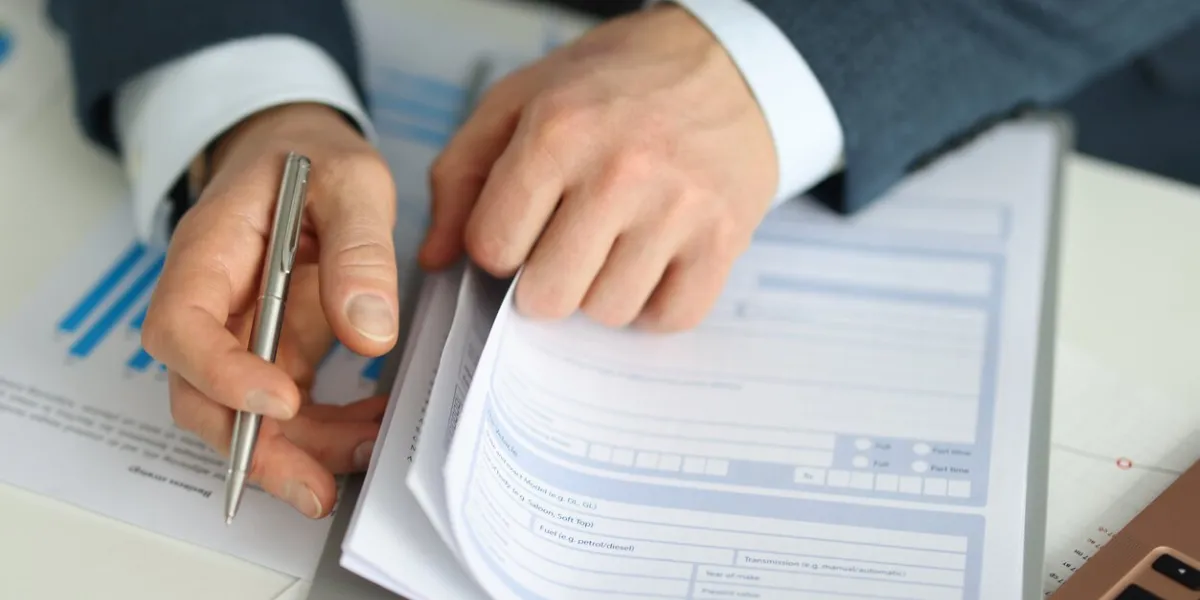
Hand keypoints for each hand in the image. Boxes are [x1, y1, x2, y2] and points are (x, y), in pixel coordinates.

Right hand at [142, 103, 400, 517]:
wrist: (297, 153)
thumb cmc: (312, 157)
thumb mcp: (351, 179)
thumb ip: (360, 248)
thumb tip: (370, 332)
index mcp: (210, 252)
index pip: (180, 327)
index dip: (220, 375)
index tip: (282, 402)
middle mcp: (213, 305)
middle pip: (201, 396)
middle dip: (257, 450)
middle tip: (316, 488)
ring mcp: (241, 336)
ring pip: (245, 417)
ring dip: (302, 452)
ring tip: (368, 455)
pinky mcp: (274, 353)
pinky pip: (289, 409)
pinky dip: (328, 432)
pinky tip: (374, 429)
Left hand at [419, 4, 777, 330]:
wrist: (726, 65)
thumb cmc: (614, 84)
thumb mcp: (520, 100)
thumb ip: (461, 175)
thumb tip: (436, 259)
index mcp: (559, 131)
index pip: (493, 247)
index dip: (497, 246)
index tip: (519, 228)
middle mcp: (621, 172)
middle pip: (548, 295)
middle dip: (543, 281)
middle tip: (562, 247)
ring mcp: (679, 209)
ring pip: (608, 312)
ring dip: (600, 291)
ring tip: (612, 245)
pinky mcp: (725, 238)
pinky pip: (671, 317)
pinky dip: (654, 305)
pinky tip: (650, 264)